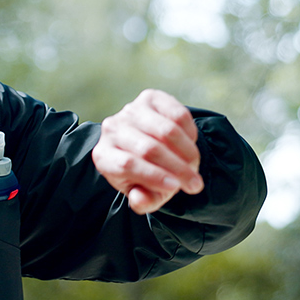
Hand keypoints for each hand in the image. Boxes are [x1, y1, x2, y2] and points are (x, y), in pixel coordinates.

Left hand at [91, 89, 203, 213]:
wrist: (150, 145)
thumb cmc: (146, 175)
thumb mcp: (143, 193)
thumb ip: (142, 201)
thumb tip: (140, 200)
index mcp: (103, 156)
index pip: (127, 165)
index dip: (153, 176)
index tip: (176, 188)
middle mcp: (112, 129)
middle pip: (148, 148)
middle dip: (177, 169)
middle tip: (196, 185)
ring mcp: (130, 110)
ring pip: (166, 131)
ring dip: (187, 152)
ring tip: (195, 166)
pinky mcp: (150, 98)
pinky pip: (178, 114)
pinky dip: (190, 133)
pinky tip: (191, 145)